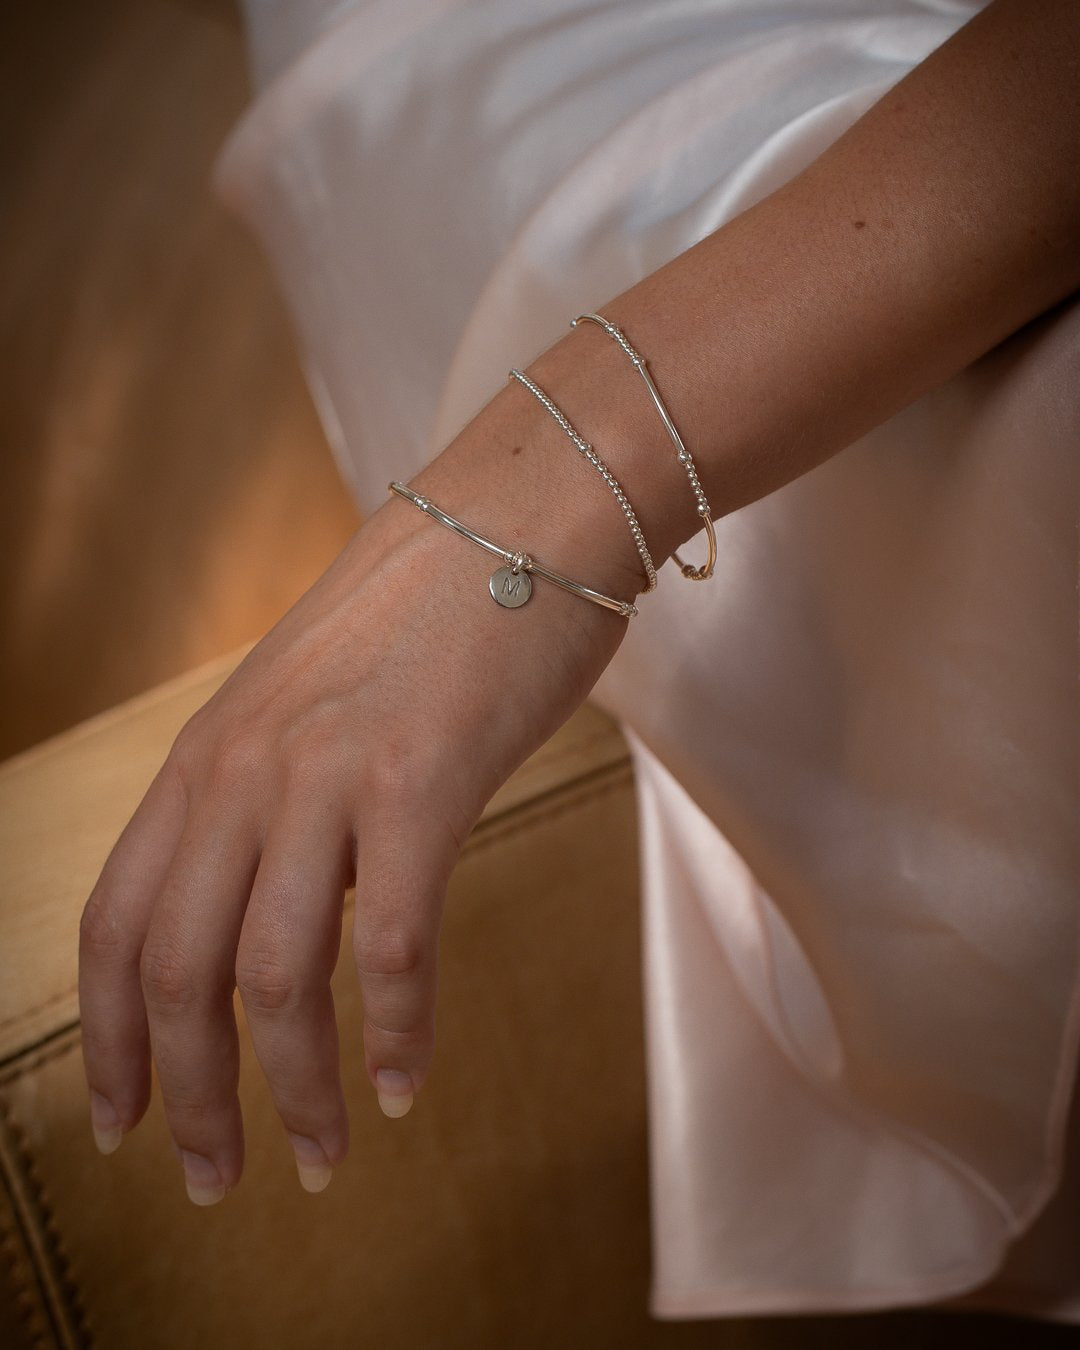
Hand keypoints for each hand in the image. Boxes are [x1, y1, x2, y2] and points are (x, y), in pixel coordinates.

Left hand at [77, 371, 645, 1203]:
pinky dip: (399, 1030)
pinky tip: (411, 1081)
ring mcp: (328, 775)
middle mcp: (245, 771)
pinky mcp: (422, 782)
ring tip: (326, 1156)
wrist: (518, 514)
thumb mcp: (309, 701)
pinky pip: (396, 942)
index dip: (105, 1037)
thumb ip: (275, 795)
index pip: (114, 920)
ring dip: (294, 1091)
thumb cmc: (428, 609)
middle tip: (214, 1178)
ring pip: (276, 977)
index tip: (120, 1118)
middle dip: (187, 1096)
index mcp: (208, 755)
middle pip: (176, 971)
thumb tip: (281, 904)